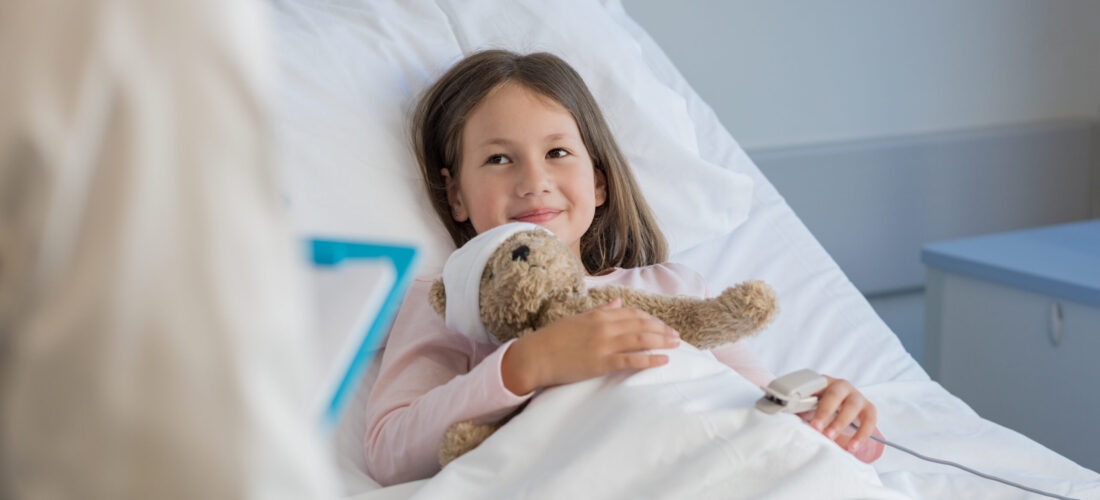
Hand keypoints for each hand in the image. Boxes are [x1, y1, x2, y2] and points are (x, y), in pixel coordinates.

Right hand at [501, 298, 680, 394]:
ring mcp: (604, 345)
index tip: (662, 325)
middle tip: (677, 335)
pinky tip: (664, 360)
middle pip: (642, 325)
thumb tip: (618, 302)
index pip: (633, 314)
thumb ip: (601, 311)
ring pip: (641, 340)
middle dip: (662, 329)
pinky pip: (632, 360)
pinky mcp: (602, 363)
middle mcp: (605, 327)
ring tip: (676, 345)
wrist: (535, 356)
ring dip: (662, 341)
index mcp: (599, 315)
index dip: (651, 319)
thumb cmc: (553, 339)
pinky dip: (650, 359)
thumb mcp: (578, 319)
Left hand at [802, 375, 877, 453]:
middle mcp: (842, 386)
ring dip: (840, 423)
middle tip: (815, 428)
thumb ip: (798, 409)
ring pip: (852, 406)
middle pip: (835, 394)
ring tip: (830, 438)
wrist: (840, 414)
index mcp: (824, 382)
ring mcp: (857, 396)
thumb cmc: (819, 409)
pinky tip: (852, 446)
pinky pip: (869, 420)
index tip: (799, 412)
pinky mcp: (869, 409)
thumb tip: (783, 418)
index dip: (808, 398)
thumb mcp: (808, 407)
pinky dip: (861, 434)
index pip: (816, 384)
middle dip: (825, 412)